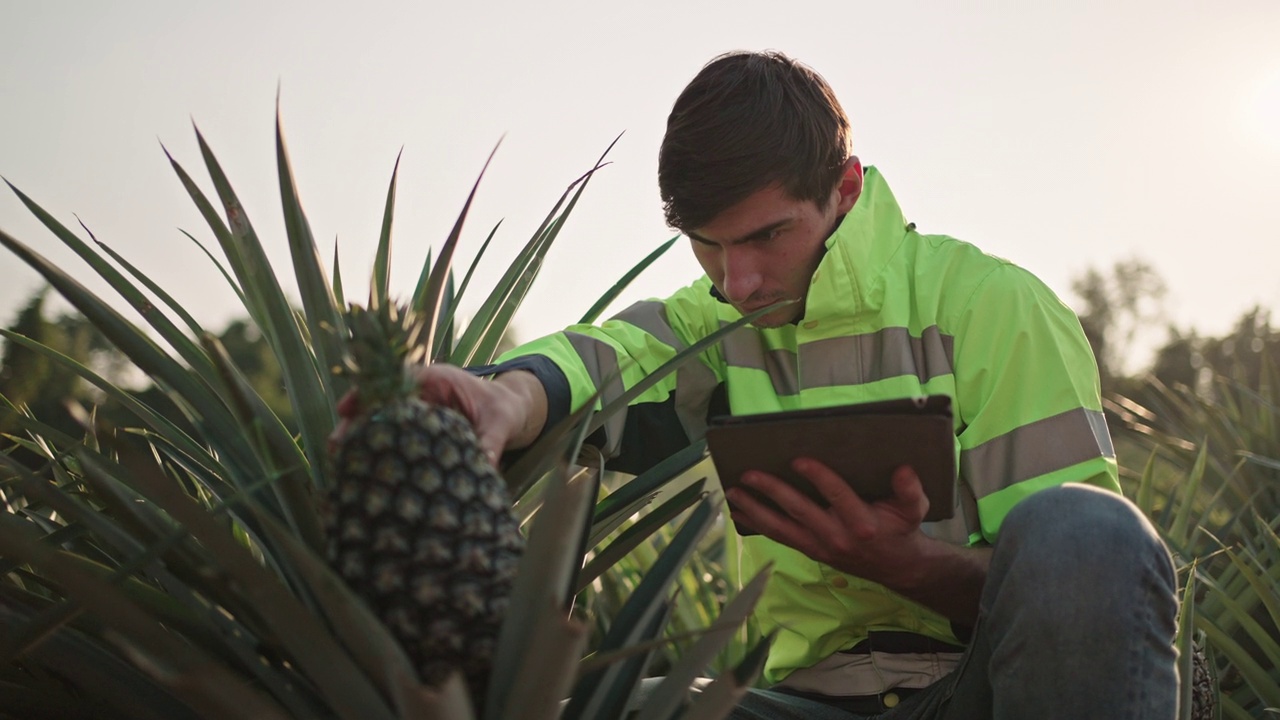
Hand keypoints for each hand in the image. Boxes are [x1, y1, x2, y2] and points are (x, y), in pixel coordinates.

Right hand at [331, 364, 544, 464]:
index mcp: (437, 379)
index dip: (368, 393)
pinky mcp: (414, 427)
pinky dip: (375, 446)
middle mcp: (419, 391)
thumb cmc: (503, 410)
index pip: (394, 380)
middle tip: (336, 444)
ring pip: (379, 418)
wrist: (508, 411)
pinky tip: (360, 467)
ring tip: (339, 460)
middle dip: (356, 421)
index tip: (347, 409)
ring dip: (360, 436)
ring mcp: (414, 409)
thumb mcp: (500, 424)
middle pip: (379, 401)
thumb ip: (489, 443)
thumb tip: (484, 467)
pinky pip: (389, 432)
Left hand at [724, 459, 931, 588]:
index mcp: (862, 523)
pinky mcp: (810, 550)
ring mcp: (820, 546)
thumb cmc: (902, 529)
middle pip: (799, 510)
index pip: (836, 495)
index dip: (817, 477)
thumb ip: (911, 490)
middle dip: (772, 492)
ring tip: (732, 493)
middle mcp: (837, 536)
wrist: (897, 567)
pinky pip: (780, 537)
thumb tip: (904, 469)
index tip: (798, 460)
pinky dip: (758, 524)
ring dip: (755, 510)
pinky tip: (740, 512)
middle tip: (748, 475)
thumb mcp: (915, 509)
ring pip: (782, 528)